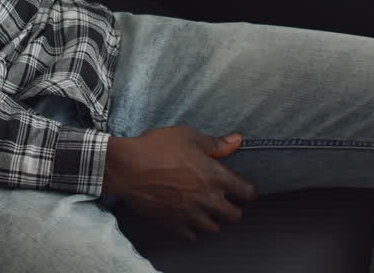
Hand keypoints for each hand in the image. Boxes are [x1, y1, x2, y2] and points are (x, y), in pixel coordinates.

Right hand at [104, 126, 256, 239]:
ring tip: (204, 211)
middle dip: (232, 209)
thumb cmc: (156, 147)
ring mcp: (190, 215)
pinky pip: (191, 236)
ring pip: (214, 229)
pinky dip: (192, 229)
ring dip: (212, 220)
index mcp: (215, 176)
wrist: (125, 166)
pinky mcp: (173, 224)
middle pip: (234, 216)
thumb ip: (215, 143)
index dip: (247, 191)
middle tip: (223, 202)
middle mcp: (207, 199)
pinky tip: (186, 218)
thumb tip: (238, 141)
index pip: (247, 193)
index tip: (243, 190)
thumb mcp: (186, 136)